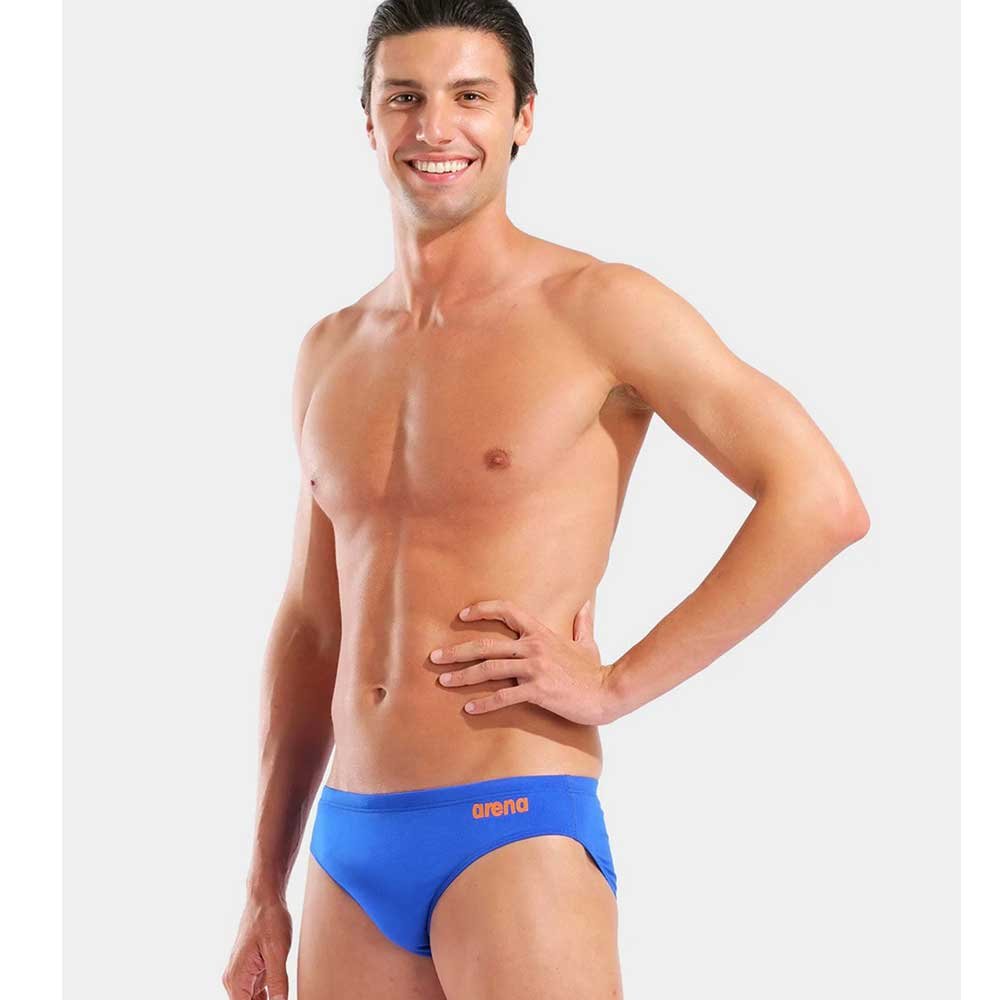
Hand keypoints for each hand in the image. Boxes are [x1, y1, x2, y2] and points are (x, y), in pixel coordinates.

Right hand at [222, 895, 291, 998]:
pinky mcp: (249, 970)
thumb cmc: (269, 919)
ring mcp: (241, 975)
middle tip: (282, 994)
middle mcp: (234, 979)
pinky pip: (256, 992)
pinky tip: (280, 994)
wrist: (265, 897)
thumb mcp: (278, 951)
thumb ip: (278, 982)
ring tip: (282, 993)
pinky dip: (268, 996)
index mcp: (236, 978)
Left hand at [429, 597, 617, 725]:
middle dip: (457, 650)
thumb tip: (585, 604)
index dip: (483, 610)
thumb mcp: (587, 642)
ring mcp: (534, 668)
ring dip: (463, 676)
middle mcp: (534, 647)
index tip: (462, 614)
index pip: (508, 611)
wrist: (606, 692)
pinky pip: (504, 696)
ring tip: (443, 680)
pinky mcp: (537, 690)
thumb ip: (582, 622)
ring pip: (490, 669)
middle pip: (487, 645)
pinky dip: (485, 703)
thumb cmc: (594, 670)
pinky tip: (469, 708)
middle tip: (434, 656)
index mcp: (541, 632)